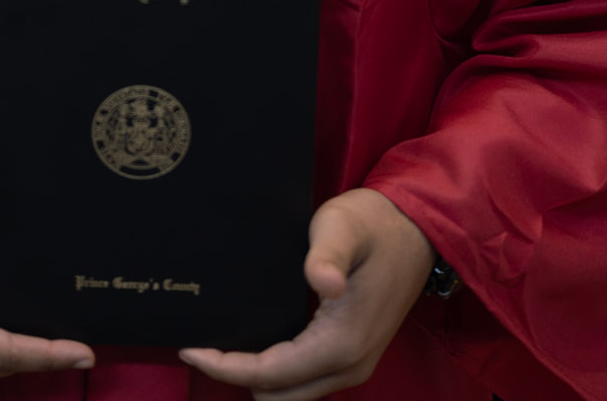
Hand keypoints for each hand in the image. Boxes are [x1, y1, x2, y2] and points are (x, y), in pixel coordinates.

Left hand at [179, 189, 435, 400]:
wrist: (416, 228)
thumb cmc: (374, 224)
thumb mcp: (342, 227)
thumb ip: (327, 254)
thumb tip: (323, 282)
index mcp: (343, 343)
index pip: (270, 375)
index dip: (226, 367)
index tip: (191, 348)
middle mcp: (351, 365)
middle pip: (276, 396)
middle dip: (237, 377)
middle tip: (202, 346)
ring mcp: (355, 365)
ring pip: (291, 394)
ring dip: (257, 377)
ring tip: (222, 345)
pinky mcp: (354, 356)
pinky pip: (304, 380)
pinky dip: (276, 372)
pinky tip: (255, 343)